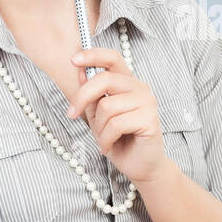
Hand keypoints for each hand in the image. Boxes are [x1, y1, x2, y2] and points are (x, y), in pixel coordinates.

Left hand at [67, 47, 166, 183]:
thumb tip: (81, 73)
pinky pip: (116, 124)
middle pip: (104, 79)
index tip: (73, 59)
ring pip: (107, 106)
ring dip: (98, 128)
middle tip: (71, 114)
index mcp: (128, 83)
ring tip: (103, 139)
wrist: (140, 167)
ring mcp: (148, 102)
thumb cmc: (120, 140)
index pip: (112, 58)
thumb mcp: (99, 116)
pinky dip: (106, 139)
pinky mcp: (150, 119)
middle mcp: (141, 88)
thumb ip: (92, 95)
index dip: (93, 55)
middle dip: (82, 97)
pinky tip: (109, 146)